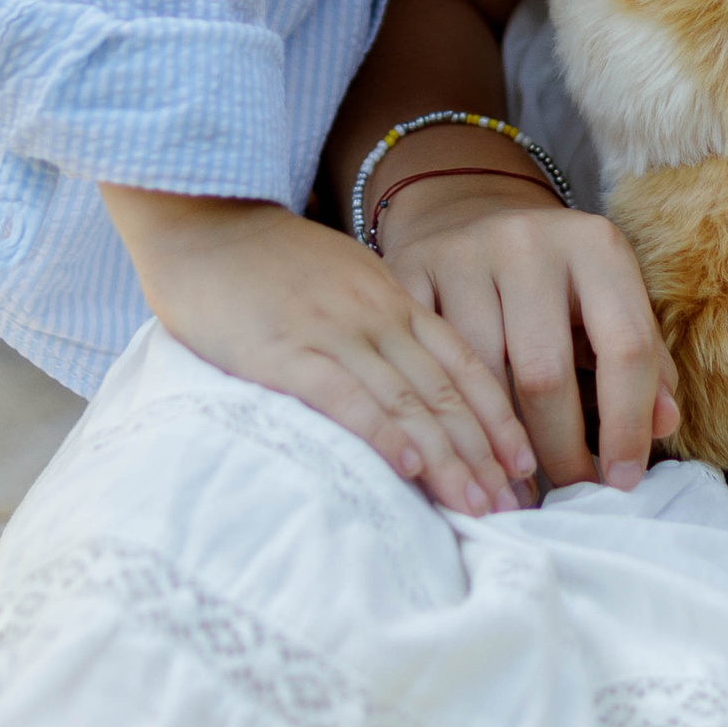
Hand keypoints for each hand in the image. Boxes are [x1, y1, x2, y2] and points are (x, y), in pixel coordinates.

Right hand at [103, 187, 535, 516]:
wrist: (202, 219)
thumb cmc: (265, 262)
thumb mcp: (342, 281)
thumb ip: (376, 324)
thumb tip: (409, 386)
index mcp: (393, 297)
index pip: (464, 363)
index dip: (498, 418)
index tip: (525, 466)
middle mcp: (375, 313)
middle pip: (445, 391)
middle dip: (485, 453)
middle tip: (517, 507)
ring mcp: (333, 330)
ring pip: (406, 399)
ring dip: (448, 457)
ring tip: (479, 505)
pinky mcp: (284, 349)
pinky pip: (343, 394)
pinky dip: (381, 431)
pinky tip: (408, 466)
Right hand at [379, 173, 679, 494]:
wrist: (471, 215)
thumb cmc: (555, 281)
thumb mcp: (608, 302)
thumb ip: (644, 361)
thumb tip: (665, 425)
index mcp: (595, 244)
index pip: (625, 345)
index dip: (628, 424)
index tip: (625, 480)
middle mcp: (528, 240)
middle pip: (544, 372)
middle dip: (560, 449)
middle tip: (568, 492)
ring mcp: (462, 253)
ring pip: (480, 378)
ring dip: (500, 447)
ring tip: (517, 488)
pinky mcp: (409, 270)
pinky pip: (428, 365)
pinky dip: (448, 419)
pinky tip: (467, 454)